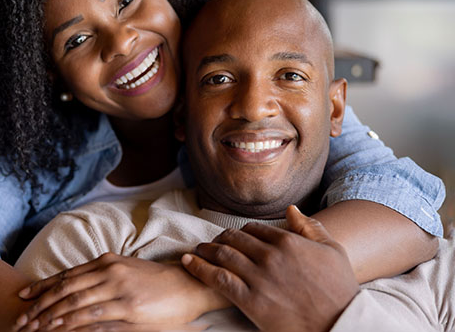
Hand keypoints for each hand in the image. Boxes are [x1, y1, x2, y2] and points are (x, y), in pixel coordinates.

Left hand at [14, 252, 228, 330]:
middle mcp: (109, 273)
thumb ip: (99, 278)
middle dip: (40, 307)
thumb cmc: (155, 280)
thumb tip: (72, 289)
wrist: (188, 286)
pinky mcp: (129, 312)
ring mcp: (119, 293)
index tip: (23, 297)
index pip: (67, 275)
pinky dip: (74, 327)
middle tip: (21, 320)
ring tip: (34, 330)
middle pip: (65, 291)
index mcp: (107, 262)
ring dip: (51, 320)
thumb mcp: (125, 271)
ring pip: (76, 306)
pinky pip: (95, 321)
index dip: (42, 287)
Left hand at [181, 206, 358, 331]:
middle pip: (234, 239)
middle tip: (212, 242)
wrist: (339, 326)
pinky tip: (188, 262)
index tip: (235, 237)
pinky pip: (218, 279)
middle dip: (220, 239)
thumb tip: (292, 209)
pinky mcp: (249, 300)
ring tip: (197, 250)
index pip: (254, 229)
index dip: (241, 232)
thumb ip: (311, 227)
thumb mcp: (333, 251)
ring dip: (206, 250)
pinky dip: (200, 268)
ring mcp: (258, 278)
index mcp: (288, 241)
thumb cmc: (339, 290)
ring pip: (223, 255)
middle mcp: (270, 256)